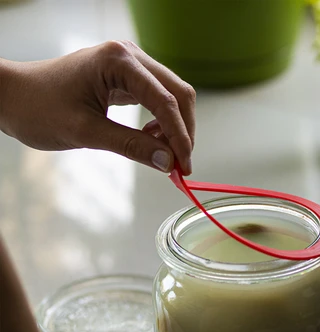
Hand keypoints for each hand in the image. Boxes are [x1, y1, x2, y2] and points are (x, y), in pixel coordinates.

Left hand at [0, 41, 194, 173]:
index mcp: (119, 61)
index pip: (165, 101)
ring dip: (176, 127)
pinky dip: (163, 122)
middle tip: (180, 166)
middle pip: (178, 93)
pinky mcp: (127, 77)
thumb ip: (131, 146)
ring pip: (172, 95)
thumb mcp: (86, 132)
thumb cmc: (39, 109)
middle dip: (183, 131)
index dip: (179, 137)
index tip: (183, 168)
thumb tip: (168, 163)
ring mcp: (130, 64)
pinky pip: (158, 98)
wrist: (14, 97)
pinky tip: (153, 138)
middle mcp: (130, 55)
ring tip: (164, 155)